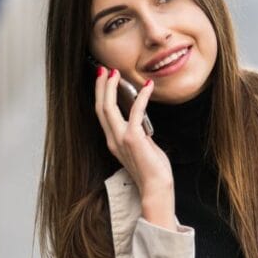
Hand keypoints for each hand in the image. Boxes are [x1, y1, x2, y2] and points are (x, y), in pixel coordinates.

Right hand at [94, 67, 175, 228]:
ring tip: (115, 73)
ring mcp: (121, 139)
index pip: (102, 114)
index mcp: (114, 142)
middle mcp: (113, 139)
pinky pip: (136, 111)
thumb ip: (139, 135)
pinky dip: (142, 96)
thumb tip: (142, 123)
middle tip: (104, 70)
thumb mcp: (143, 148)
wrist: (156, 188)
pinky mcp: (133, 138)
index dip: (101, 95)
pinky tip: (148, 86)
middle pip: (101, 107)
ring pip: (109, 107)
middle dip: (101, 86)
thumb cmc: (153, 171)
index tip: (104, 80)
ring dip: (111, 88)